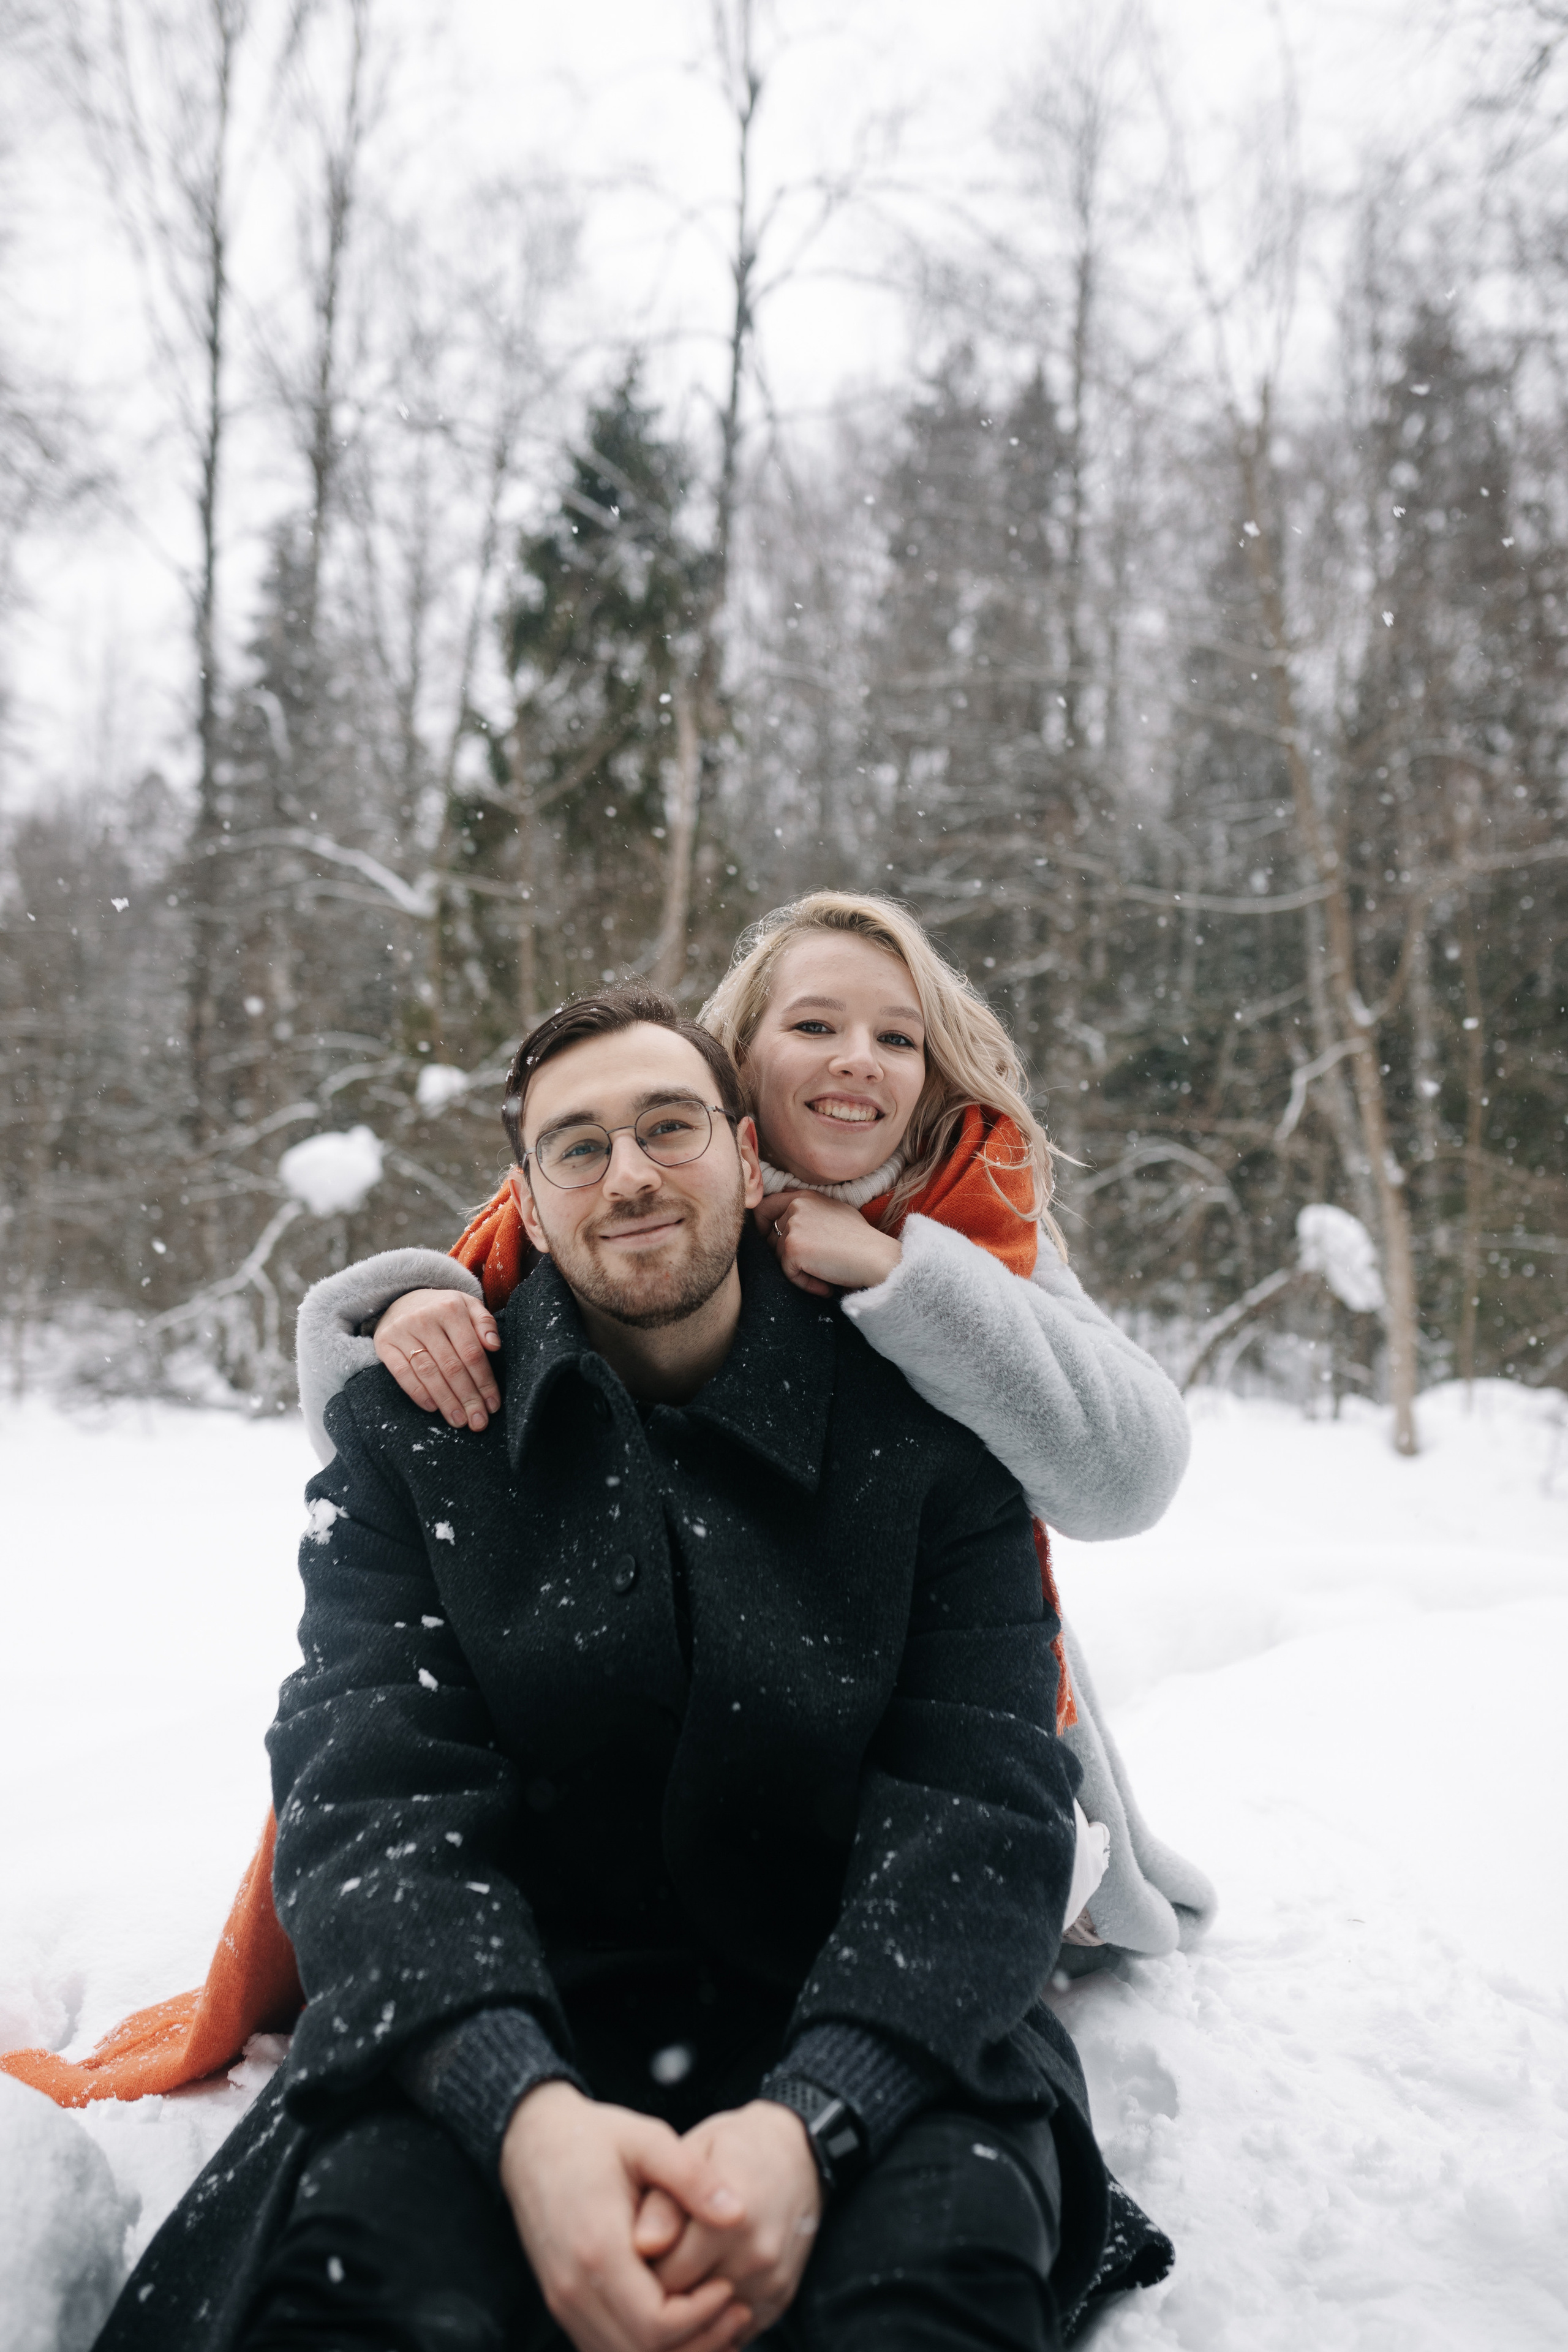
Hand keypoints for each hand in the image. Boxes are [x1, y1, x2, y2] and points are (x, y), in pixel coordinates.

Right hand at [375, 1289, 500, 1430]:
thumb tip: (494, 1346)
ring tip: (459, 1421)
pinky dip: (418, 1393)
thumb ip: (485, 1323)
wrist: (402, 1298)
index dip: (484, 1381)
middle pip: (451, 1366)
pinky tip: (432, 1407)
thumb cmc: (443, 1309)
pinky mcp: (384, 1343)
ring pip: (428, 1373)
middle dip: (468, 1398)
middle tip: (478, 1421)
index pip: (472, 1352)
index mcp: (451, 1309)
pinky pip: (402, 1373)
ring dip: (446, 1401)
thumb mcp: (467, 1306)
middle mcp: (425, 1319)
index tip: (493, 1405)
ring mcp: (402, 1331)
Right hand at [500, 2082, 750, 2351]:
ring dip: (673, 2351)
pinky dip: (646, 2347)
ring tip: (718, 2322)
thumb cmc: (595, 2137)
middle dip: (696, 2341)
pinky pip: (605, 2347)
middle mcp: (573, 2288)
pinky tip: (682, 2325)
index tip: (729, 2287)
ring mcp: (564, 2301)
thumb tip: (739, 2213)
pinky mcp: (564, 2303)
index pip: (654, 2323)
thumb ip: (692, 2177)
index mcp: (597, 2248)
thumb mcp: (648, 2140)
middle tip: (736, 2311)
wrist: (533, 2142)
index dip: (700, 2316)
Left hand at [635, 2103, 821, 2346]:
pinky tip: (703, 2280)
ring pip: (710, 2321)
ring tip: (677, 2266)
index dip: (638, 2268)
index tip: (630, 2249)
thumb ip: (666, 2201)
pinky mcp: (781, 2297)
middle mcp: (757, 2256)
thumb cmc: (734, 2148)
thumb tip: (642, 2246)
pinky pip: (735, 2327)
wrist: (797, 2154)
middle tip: (649, 2260)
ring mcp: (771, 2281)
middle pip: (686, 2303)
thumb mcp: (695, 2152)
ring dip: (688, 2304)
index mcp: (731, 2217)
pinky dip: (714, 2313)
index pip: (665, 2275)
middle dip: (659, 2290)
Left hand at [752, 1191, 901, 1296]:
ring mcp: (792, 1226)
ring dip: (799, 1271)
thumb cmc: (861, 1240)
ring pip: (779, 1257)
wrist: (876, 1257)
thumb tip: (788, 1215)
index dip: (763, 1227)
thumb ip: (808, 1211)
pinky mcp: (792, 1247)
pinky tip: (826, 1285)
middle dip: (785, 1255)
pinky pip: (788, 1273)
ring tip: (827, 1274)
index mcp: (804, 1196)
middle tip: (811, 1265)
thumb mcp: (833, 1213)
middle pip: (770, 1237)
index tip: (774, 1242)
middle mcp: (795, 1207)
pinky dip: (806, 1283)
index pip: (765, 1207)